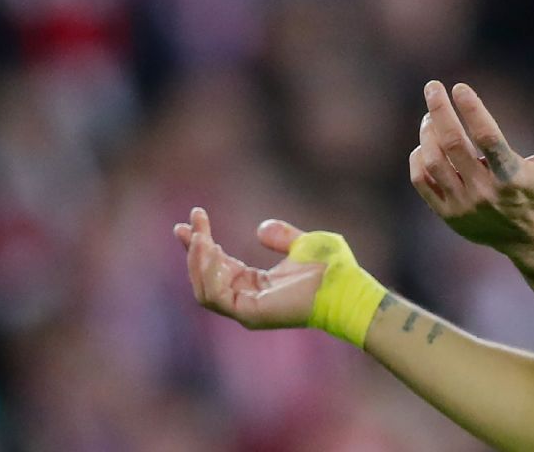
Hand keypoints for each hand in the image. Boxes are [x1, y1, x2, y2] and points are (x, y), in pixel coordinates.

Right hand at [173, 207, 321, 328]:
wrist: (346, 286)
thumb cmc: (332, 269)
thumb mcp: (303, 244)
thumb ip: (281, 236)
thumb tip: (259, 229)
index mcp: (256, 285)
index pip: (219, 266)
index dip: (202, 244)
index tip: (192, 220)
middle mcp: (247, 299)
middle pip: (206, 276)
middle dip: (194, 250)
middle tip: (186, 224)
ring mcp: (247, 310)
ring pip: (205, 287)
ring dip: (197, 261)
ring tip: (199, 237)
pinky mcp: (250, 313)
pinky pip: (217, 295)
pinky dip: (209, 273)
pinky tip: (211, 249)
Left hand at [409, 81, 533, 250]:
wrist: (531, 236)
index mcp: (512, 177)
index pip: (487, 137)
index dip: (472, 109)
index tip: (460, 87)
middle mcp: (485, 192)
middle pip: (453, 144)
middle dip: (440, 110)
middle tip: (433, 86)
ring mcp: (464, 205)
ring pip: (434, 161)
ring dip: (428, 133)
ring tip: (430, 116)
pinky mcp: (448, 214)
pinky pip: (422, 181)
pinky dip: (419, 158)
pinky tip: (425, 142)